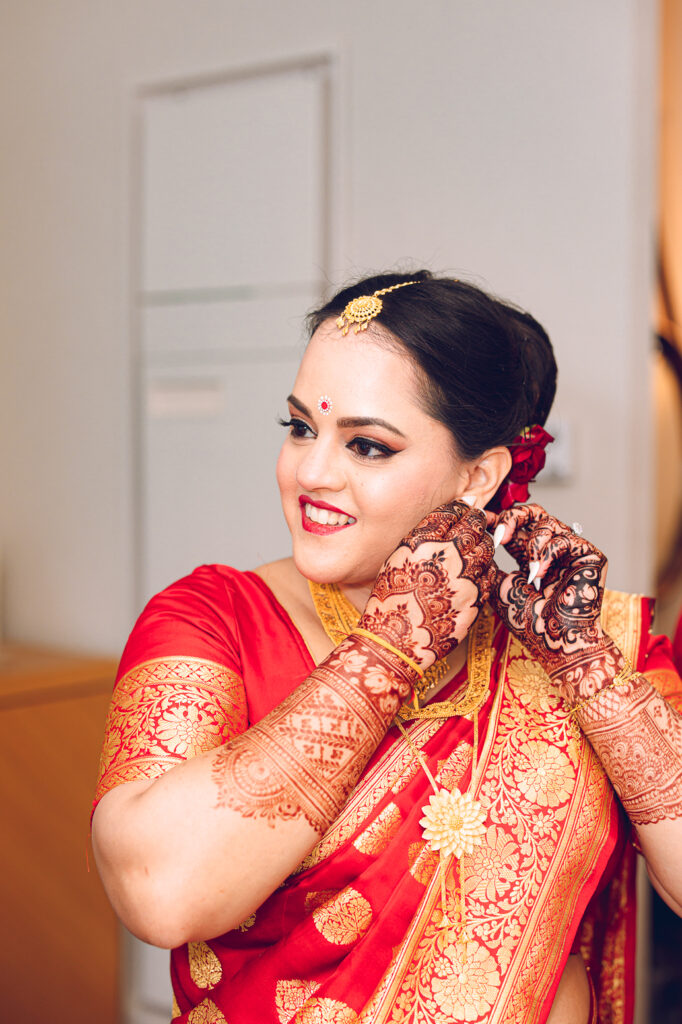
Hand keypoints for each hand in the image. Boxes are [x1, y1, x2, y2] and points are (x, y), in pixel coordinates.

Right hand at [358, 501, 496, 671]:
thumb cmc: (390, 602)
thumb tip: (443, 521)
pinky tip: (476, 569)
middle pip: (473, 525)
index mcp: (422, 543)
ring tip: (476, 544)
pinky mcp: (477, 599)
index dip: (458, 508)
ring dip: (483, 541)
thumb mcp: (397, 560)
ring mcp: (466, 578)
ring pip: (487, 548)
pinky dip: (486, 567)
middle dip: (476, 520)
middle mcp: (447, 557)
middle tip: (476, 520)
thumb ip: (421, 538)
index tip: (461, 510)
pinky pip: (490, 573)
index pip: (450, 512)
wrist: (396, 642)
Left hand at [487, 504, 624, 701]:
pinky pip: (565, 538)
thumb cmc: (529, 623)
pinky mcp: (590, 556)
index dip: (499, 520)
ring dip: (532, 543)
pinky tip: (541, 574)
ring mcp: (571, 552)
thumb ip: (492, 562)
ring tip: (529, 571)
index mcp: (530, 557)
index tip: (482, 521)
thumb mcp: (499, 587)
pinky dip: (548, 553)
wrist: (554, 642)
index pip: (516, 526)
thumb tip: (479, 540)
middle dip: (513, 517)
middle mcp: (551, 551)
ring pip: (548, 521)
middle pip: (534, 513)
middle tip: (500, 534)